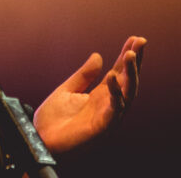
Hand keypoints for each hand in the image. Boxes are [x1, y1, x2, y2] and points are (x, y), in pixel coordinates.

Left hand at [33, 36, 146, 152]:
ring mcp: (107, 115)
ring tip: (130, 54)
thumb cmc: (53, 121)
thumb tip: (98, 55)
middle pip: (128, 80)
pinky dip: (115, 93)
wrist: (40, 140)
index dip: (127, 56)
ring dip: (131, 74)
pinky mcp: (102, 127)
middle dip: (135, 62)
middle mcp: (108, 104)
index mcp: (100, 95)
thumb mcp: (67, 90)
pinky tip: (112, 77)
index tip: (136, 38)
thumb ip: (84, 75)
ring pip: (127, 93)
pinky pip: (114, 109)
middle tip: (140, 42)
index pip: (119, 72)